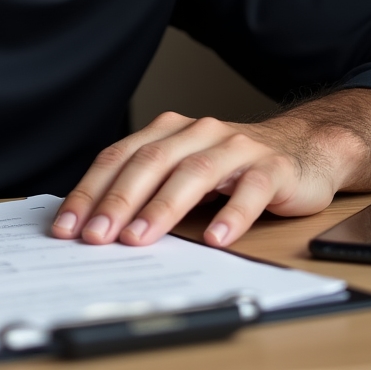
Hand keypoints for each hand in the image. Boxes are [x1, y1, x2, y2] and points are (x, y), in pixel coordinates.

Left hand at [51, 89, 370, 248]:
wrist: (305, 147)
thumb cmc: (233, 166)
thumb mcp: (184, 169)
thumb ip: (148, 187)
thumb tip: (96, 225)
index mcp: (169, 131)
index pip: (119, 157)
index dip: (90, 190)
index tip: (66, 225)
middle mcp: (197, 132)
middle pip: (150, 162)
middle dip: (119, 199)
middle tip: (95, 235)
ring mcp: (236, 148)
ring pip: (194, 173)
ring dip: (163, 207)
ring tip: (140, 238)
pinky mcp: (272, 169)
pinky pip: (251, 191)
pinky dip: (232, 214)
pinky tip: (217, 238)